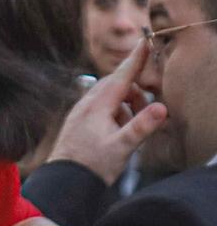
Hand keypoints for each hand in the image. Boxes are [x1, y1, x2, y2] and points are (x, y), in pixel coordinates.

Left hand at [46, 43, 166, 183]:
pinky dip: (115, 116)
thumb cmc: (91, 166)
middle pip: (117, 86)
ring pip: (110, 98)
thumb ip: (142, 127)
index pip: (121, 76)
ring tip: (128, 131)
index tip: (145, 42)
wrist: (63, 182)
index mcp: (97, 106)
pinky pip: (102, 109)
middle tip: (144, 115)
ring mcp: (81, 113)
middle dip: (134, 94)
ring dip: (126, 108)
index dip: (135, 60)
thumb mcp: (121, 147)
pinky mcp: (79, 122)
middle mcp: (86, 105)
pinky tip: (116, 134)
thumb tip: (162, 108)